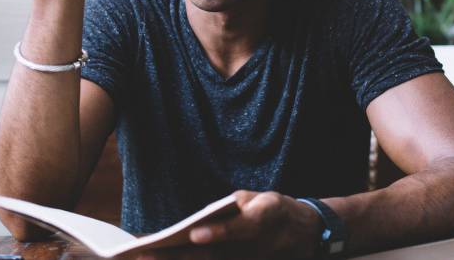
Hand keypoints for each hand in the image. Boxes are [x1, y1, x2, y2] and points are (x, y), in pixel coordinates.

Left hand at [133, 191, 323, 259]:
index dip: (220, 232)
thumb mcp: (261, 199)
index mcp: (267, 218)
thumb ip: (234, 208)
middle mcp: (258, 247)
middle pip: (217, 255)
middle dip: (181, 257)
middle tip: (148, 255)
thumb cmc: (276, 211)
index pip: (242, 227)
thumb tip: (200, 222)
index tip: (194, 233)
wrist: (306, 235)